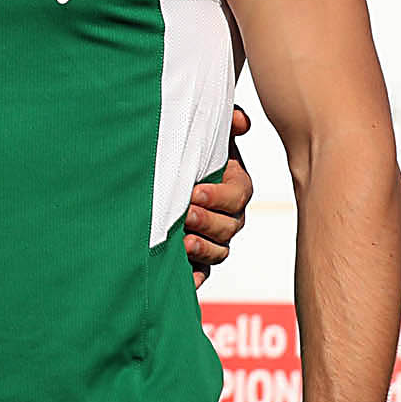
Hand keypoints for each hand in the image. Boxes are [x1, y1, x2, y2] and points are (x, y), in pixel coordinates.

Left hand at [187, 105, 255, 285]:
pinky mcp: (198, 260)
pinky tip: (183, 281)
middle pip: (230, 226)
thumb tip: (241, 121)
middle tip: (186, 215)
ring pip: (219, 251)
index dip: (219, 196)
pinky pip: (202, 273)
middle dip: (208, 222)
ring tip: (184, 243)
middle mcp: (229, 216)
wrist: (159, 176)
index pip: (237, 195)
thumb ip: (225, 120)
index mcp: (234, 185)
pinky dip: (194, 278)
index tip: (195, 192)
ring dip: (204, 249)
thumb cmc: (186, 150)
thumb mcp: (206, 132)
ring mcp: (215, 239)